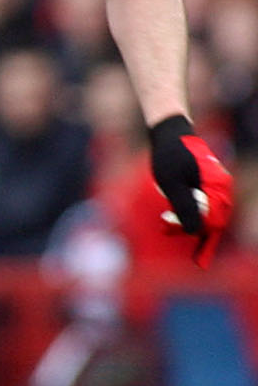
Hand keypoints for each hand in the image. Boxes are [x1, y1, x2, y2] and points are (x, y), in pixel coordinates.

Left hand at [148, 115, 233, 266]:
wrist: (169, 134)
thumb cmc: (169, 157)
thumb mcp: (172, 184)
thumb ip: (185, 207)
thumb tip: (195, 232)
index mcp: (218, 188)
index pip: (214, 222)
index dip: (202, 239)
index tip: (189, 252)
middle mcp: (221, 188)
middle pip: (212, 220)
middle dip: (190, 229)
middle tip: (164, 226)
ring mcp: (215, 186)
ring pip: (206, 213)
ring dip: (187, 222)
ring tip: (164, 221)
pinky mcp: (206, 185)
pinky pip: (203, 205)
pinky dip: (188, 213)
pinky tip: (171, 216)